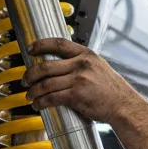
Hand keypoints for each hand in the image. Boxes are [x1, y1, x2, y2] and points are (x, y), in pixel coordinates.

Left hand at [24, 38, 138, 125]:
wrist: (123, 105)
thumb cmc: (111, 89)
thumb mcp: (98, 67)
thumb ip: (81, 63)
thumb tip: (60, 65)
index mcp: (86, 54)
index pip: (58, 43)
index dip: (41, 45)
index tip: (30, 49)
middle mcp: (81, 64)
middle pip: (46, 66)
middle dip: (30, 74)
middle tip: (25, 80)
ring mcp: (79, 79)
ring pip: (46, 83)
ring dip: (33, 91)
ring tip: (29, 96)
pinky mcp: (76, 95)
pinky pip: (51, 98)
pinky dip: (41, 102)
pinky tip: (38, 105)